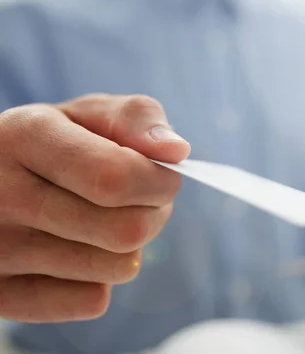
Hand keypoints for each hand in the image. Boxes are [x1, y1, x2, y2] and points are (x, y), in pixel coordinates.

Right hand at [0, 94, 189, 322]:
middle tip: (141, 201)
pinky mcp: (1, 295)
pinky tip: (79, 251)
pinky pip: (92, 301)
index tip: (165, 177)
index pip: (116, 179)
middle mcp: (0, 194)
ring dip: (131, 247)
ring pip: (117, 268)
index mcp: (25, 137)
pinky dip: (102, 279)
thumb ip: (136, 119)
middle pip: (126, 231)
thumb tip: (176, 151)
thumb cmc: (56, 146)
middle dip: (154, 214)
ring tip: (106, 221)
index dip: (159, 182)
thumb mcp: (88, 115)